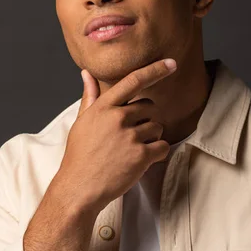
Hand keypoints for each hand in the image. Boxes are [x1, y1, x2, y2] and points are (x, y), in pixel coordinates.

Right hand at [56, 58, 176, 215]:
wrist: (79, 188)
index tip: (170, 63)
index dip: (154, 70)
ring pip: (157, 127)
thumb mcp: (81, 122)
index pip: (132, 81)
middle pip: (149, 107)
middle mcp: (117, 118)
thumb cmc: (79, 155)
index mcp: (103, 107)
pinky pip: (162, 147)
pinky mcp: (141, 156)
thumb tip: (87, 74)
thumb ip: (90, 96)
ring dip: (151, 138)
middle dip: (145, 119)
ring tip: (131, 150)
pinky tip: (142, 160)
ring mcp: (130, 137)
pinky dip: (157, 153)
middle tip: (130, 136)